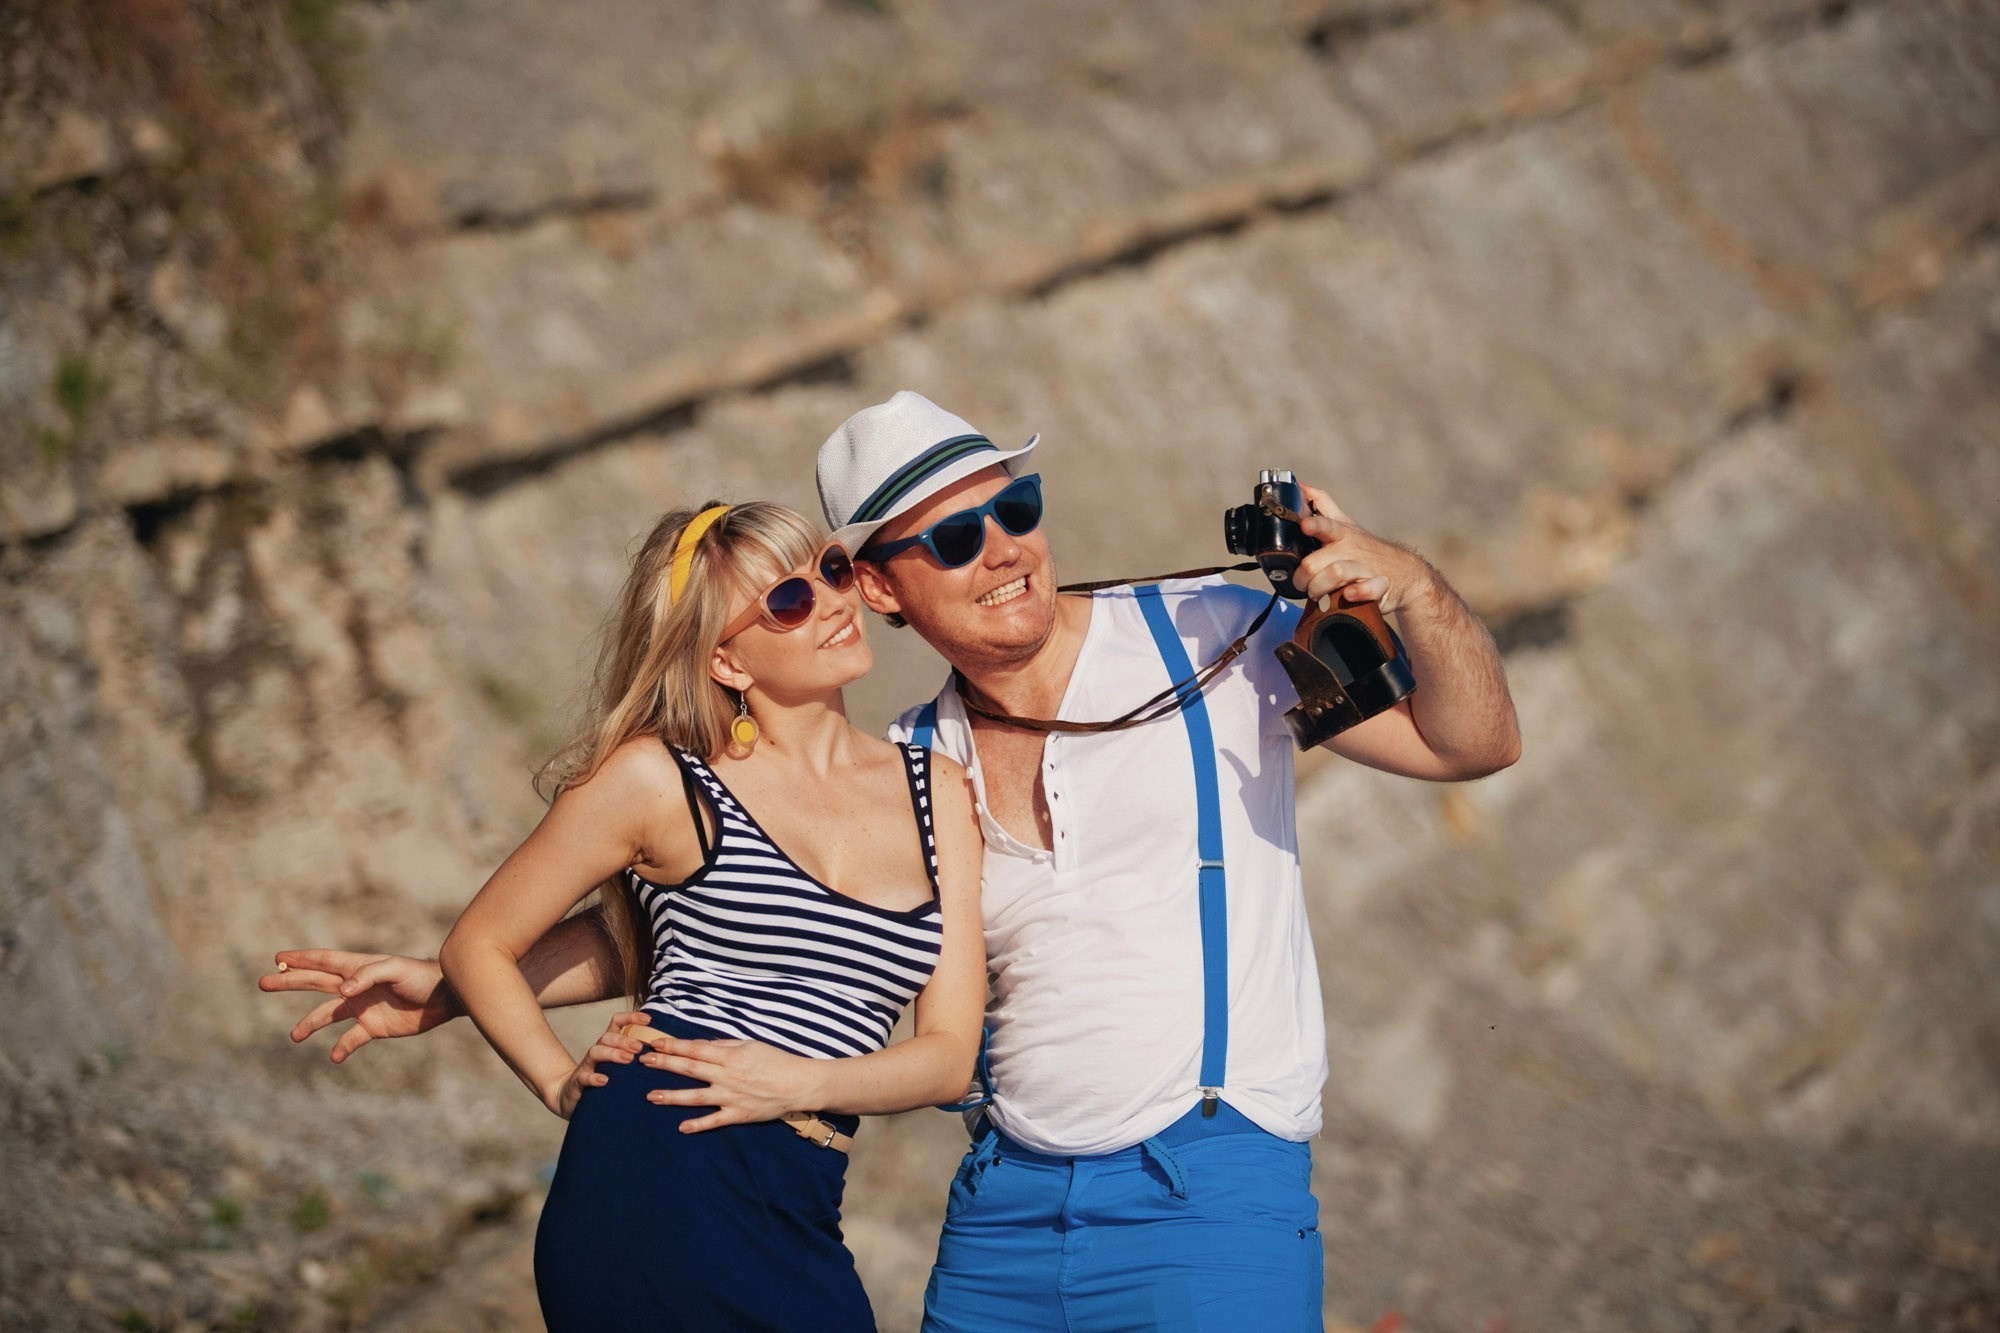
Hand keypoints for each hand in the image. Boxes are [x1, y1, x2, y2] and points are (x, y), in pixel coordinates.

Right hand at [258, 950, 455, 1063]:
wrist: (446, 998)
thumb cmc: (422, 977)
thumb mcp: (396, 970)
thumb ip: (368, 975)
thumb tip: (341, 991)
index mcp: (359, 967)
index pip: (324, 961)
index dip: (301, 959)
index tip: (278, 958)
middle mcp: (356, 987)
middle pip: (316, 983)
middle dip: (290, 982)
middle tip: (263, 983)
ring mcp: (362, 1007)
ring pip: (327, 1014)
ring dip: (309, 1023)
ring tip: (294, 1035)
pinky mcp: (374, 1027)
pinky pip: (351, 1039)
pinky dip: (342, 1047)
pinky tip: (335, 1056)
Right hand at [544, 1010, 655, 1119]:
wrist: (571, 1095)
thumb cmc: (605, 1078)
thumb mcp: (621, 1065)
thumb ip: (637, 1056)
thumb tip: (666, 1050)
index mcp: (610, 1044)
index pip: (618, 1023)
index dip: (632, 1018)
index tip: (649, 1020)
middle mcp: (598, 1050)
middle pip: (608, 1036)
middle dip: (625, 1039)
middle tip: (639, 1047)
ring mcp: (587, 1065)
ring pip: (596, 1051)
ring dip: (613, 1053)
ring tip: (627, 1060)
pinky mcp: (579, 1082)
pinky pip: (584, 1077)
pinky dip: (594, 1078)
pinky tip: (604, 1080)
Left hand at [634, 1033, 824, 1132]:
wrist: (799, 1084)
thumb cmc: (776, 1060)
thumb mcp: (750, 1045)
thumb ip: (724, 1045)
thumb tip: (702, 1044)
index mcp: (730, 1056)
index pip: (696, 1049)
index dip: (674, 1045)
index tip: (655, 1043)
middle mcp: (727, 1076)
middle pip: (690, 1069)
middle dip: (665, 1064)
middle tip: (643, 1062)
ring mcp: (731, 1097)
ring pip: (696, 1097)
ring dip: (672, 1096)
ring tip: (651, 1096)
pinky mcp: (738, 1115)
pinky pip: (714, 1121)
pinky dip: (698, 1125)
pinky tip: (681, 1127)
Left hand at [1292, 482, 1433, 615]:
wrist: (1404, 571)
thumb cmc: (1364, 548)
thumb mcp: (1345, 524)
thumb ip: (1321, 506)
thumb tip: (1299, 487)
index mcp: (1341, 534)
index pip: (1326, 525)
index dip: (1314, 524)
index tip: (1305, 526)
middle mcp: (1351, 549)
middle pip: (1318, 561)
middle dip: (1302, 576)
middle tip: (1300, 583)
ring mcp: (1365, 567)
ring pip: (1336, 574)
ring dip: (1319, 587)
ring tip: (1314, 594)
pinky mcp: (1378, 587)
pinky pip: (1368, 589)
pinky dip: (1357, 592)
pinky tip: (1348, 594)